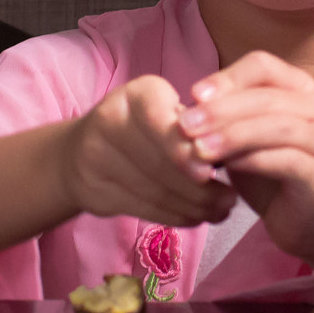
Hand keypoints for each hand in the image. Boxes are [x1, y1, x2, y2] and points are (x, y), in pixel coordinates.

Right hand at [62, 75, 236, 227]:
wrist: (79, 150)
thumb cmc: (144, 127)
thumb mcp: (167, 112)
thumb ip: (196, 127)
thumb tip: (234, 153)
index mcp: (137, 94)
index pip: (160, 120)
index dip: (183, 149)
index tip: (211, 171)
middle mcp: (111, 120)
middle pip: (159, 162)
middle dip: (200, 188)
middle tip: (230, 199)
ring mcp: (95, 156)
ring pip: (153, 190)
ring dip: (193, 207)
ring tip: (220, 211)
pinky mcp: (93, 189)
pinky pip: (143, 208)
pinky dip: (176, 216)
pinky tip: (197, 217)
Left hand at [177, 52, 313, 269]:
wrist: (309, 221)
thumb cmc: (273, 173)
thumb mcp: (243, 140)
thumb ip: (223, 121)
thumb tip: (184, 111)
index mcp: (298, 88)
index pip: (262, 66)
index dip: (227, 77)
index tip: (193, 95)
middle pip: (267, 96)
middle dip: (221, 110)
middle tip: (186, 125)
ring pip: (280, 126)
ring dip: (235, 135)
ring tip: (200, 149)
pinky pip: (289, 161)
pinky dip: (254, 161)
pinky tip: (228, 168)